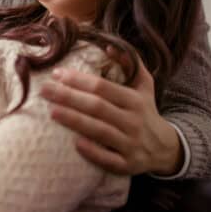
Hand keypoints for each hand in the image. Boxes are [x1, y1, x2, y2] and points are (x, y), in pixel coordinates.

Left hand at [39, 47, 183, 175]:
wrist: (166, 148)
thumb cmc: (145, 111)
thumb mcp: (144, 85)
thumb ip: (130, 63)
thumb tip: (108, 45)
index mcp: (135, 101)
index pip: (103, 88)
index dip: (79, 80)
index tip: (56, 73)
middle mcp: (134, 122)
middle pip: (97, 107)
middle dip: (69, 97)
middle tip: (44, 90)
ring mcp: (131, 145)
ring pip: (100, 131)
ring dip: (75, 121)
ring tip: (51, 112)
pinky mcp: (128, 166)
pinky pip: (110, 160)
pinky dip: (93, 152)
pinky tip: (75, 144)